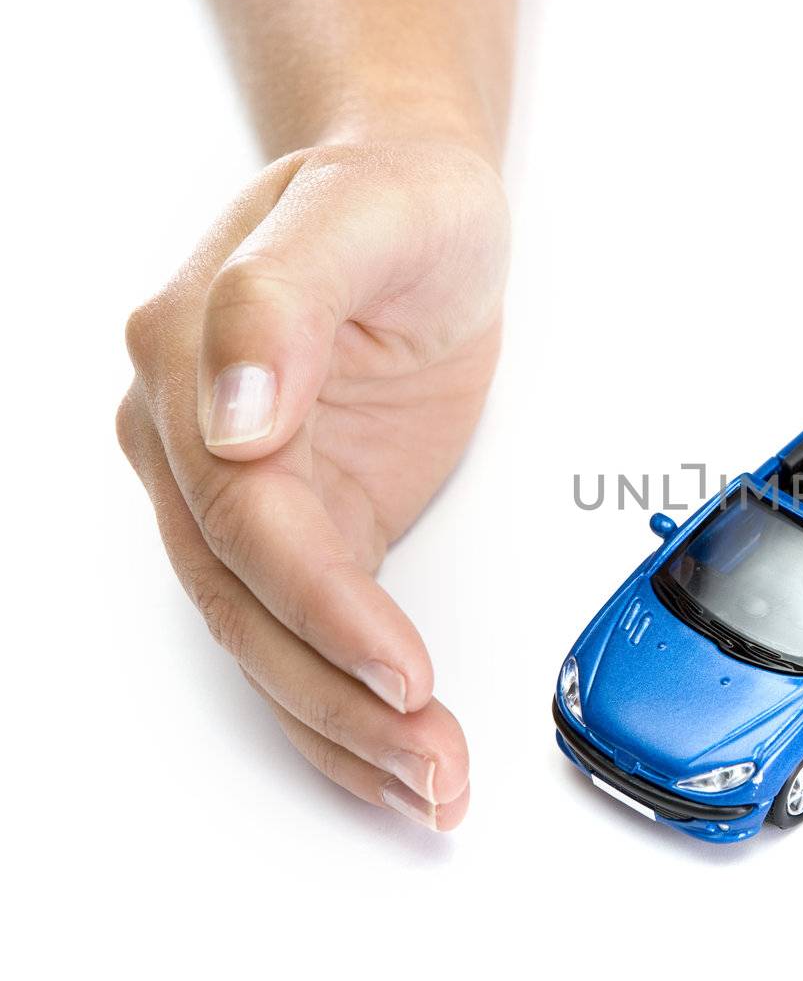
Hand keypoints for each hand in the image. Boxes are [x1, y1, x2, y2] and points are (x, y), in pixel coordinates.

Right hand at [117, 141, 508, 829]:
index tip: (399, 672)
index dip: (325, 612)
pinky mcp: (306, 522)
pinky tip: (394, 761)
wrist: (417, 198)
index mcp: (191, 365)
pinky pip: (309, 635)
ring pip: (275, 643)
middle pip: (255, 609)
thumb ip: (279, 303)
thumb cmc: (394, 193)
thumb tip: (230, 415)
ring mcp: (248, 493)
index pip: (249, 525)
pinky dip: (349, 707)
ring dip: (347, 730)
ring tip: (432, 787)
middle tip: (432, 767)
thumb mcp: (364, 209)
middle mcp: (199, 444)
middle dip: (341, 703)